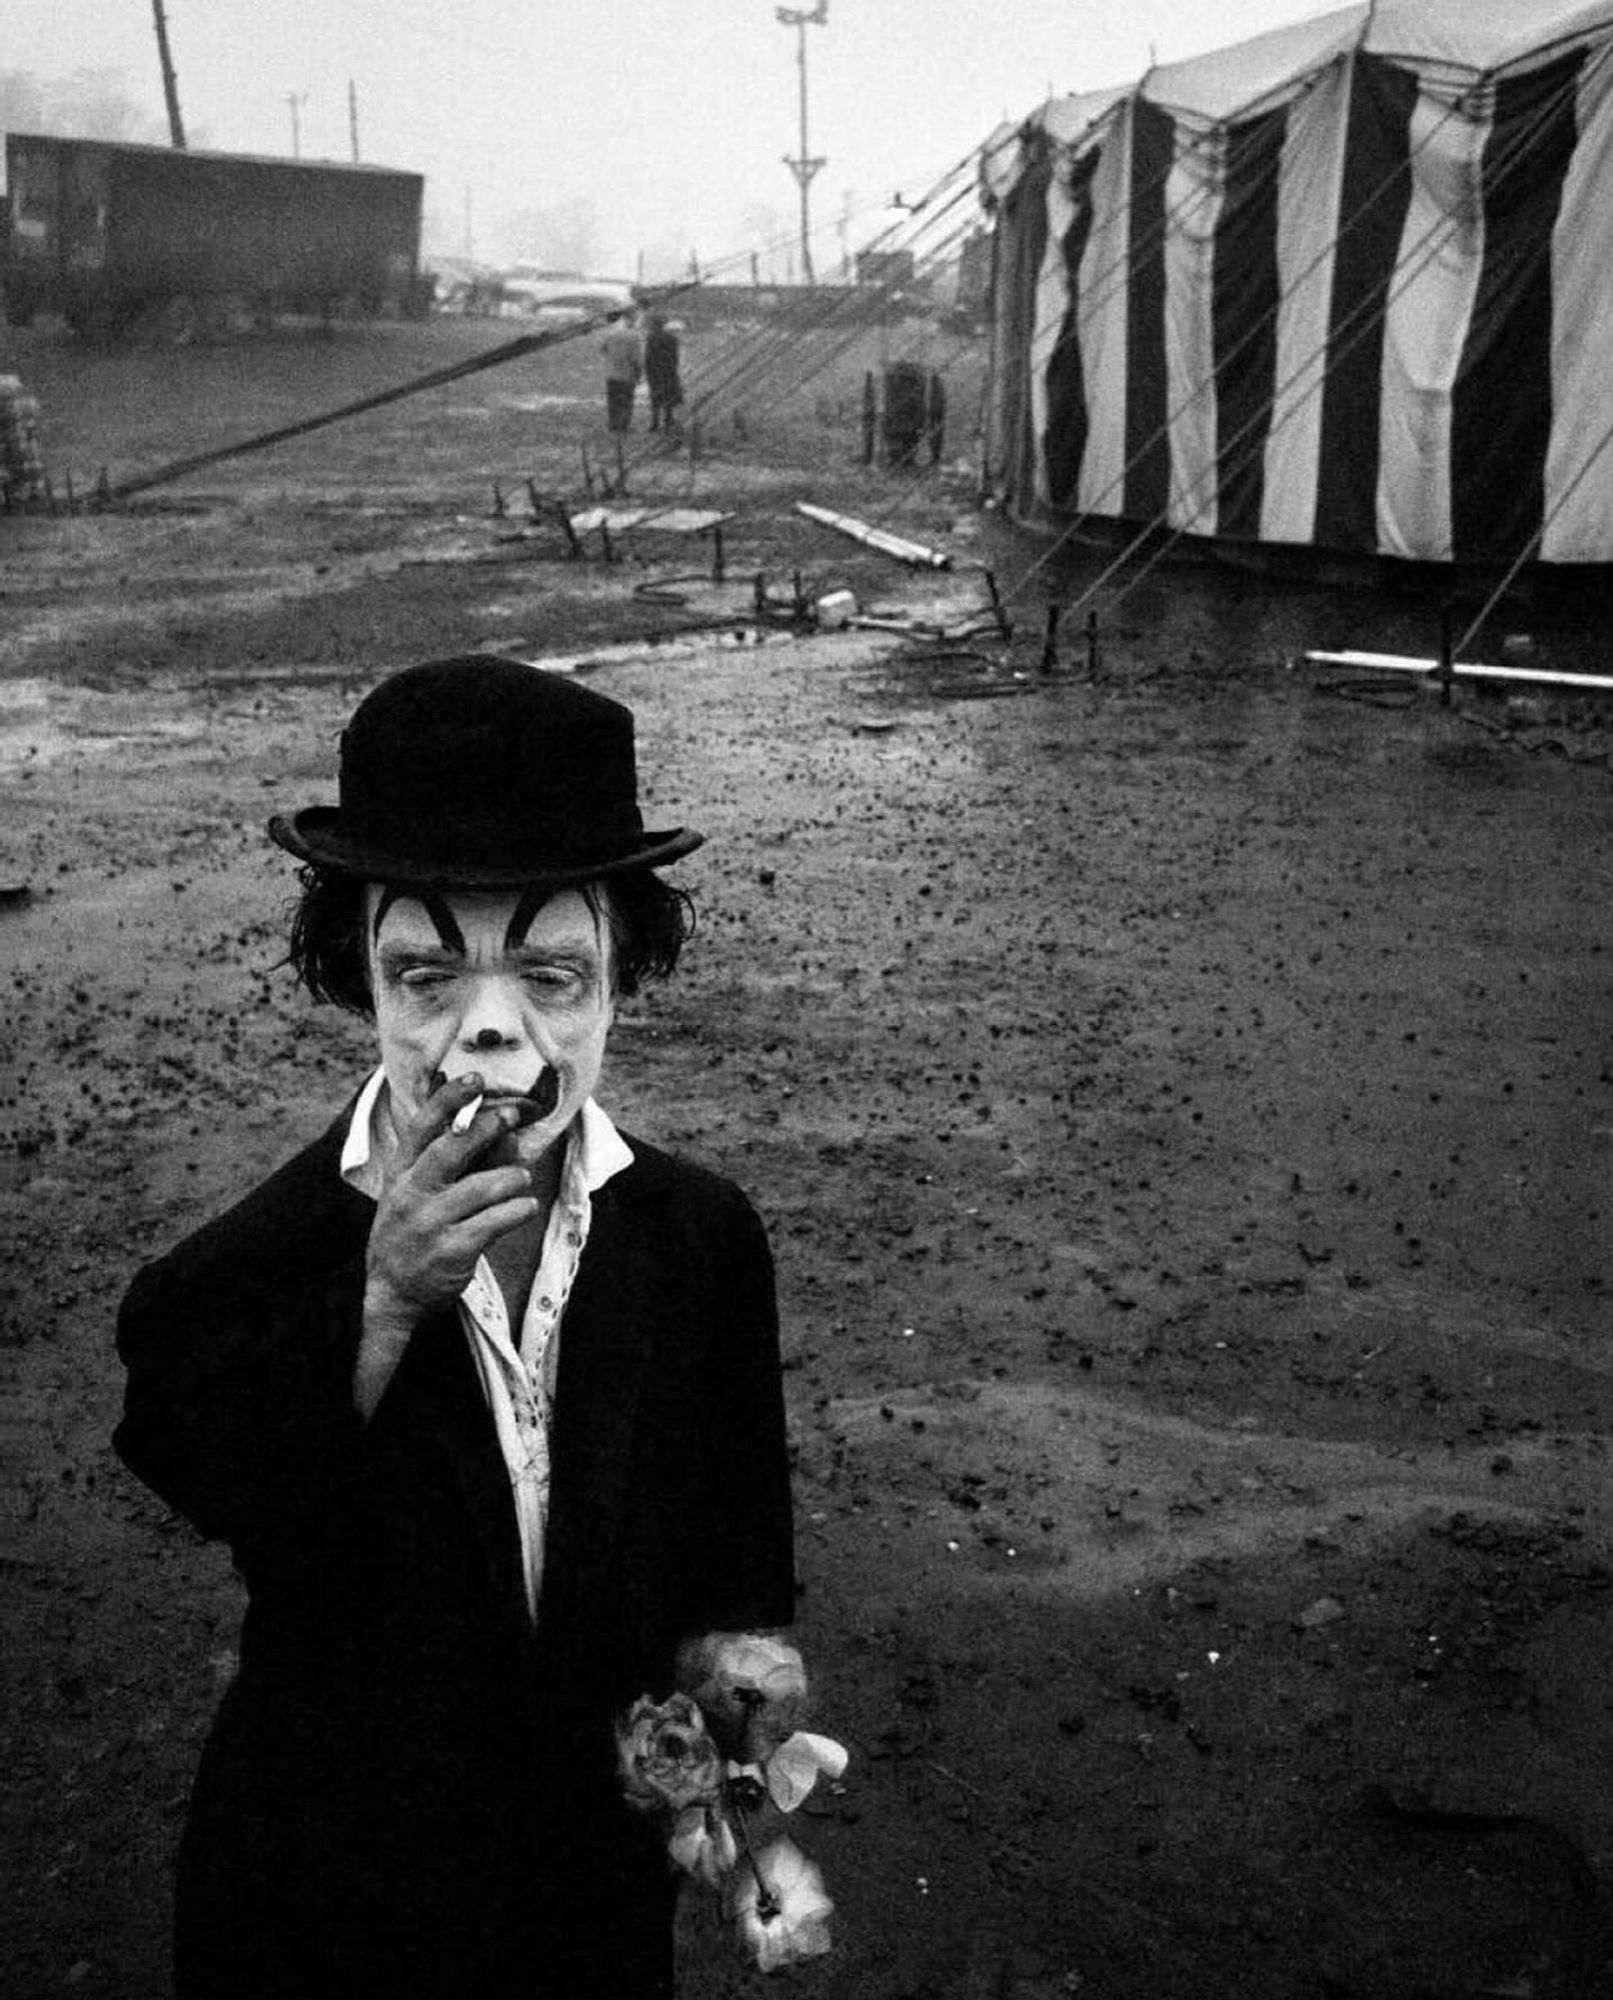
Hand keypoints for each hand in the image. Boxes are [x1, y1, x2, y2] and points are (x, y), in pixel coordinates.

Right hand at [356, 1075, 537, 1415]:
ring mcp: (429, 1223)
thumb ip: (448, 1163)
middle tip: (513, 1116)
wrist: (392, 1295)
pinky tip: (525, 1206)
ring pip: (482, 1187)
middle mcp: (410, 1194)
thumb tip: (497, 1130)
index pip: (422, 1127)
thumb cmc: (410, 1234)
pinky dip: (518, 1210)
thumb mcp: (413, 1193)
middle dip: (487, 1128)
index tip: (476, 1079)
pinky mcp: (451, 1251)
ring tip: (522, 1178)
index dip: (450, 1099)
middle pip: (451, 1149)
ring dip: (511, 1177)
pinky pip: (495, 1222)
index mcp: (400, 1174)